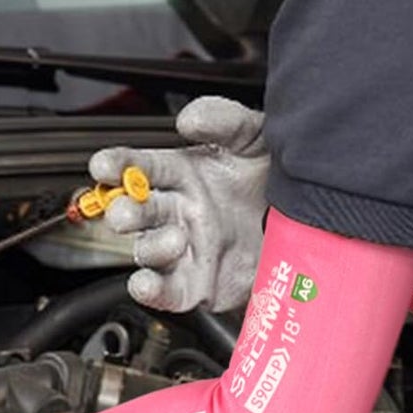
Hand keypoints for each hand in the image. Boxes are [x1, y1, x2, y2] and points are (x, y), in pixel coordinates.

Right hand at [89, 95, 268, 312]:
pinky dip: (149, 291)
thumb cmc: (271, 181)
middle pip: (132, 211)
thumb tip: (189, 120)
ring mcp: (181, 249)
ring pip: (145, 251)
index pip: (136, 165)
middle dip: (124, 212)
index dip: (116, 165)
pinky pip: (164, 292)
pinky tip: (147, 283)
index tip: (104, 165)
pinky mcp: (195, 285)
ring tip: (173, 240)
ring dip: (150, 247)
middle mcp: (173, 212)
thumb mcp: (254, 137)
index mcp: (178, 174)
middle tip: (126, 212)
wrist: (309, 226)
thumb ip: (224, 120)